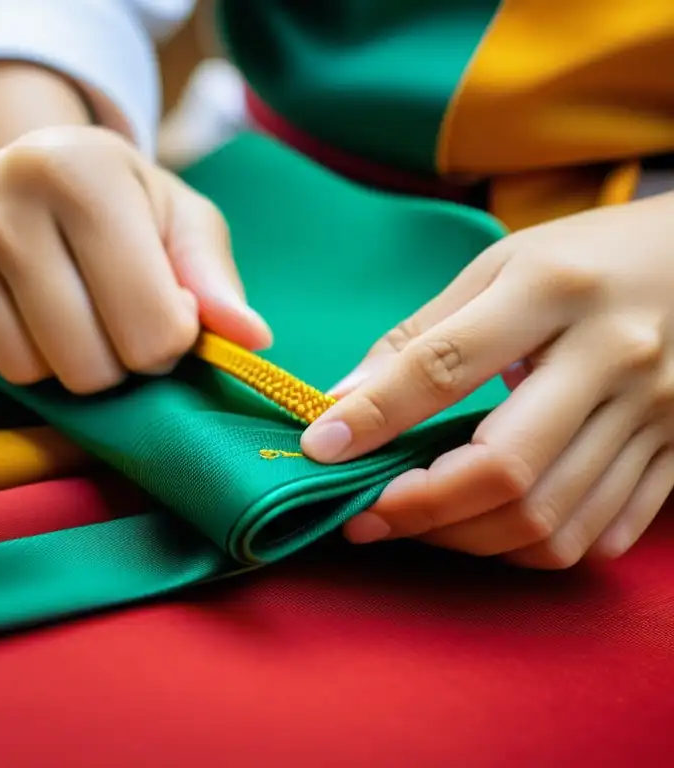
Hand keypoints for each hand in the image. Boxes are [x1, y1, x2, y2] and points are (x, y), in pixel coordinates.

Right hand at [0, 125, 270, 393]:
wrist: (21, 171)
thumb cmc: (116, 202)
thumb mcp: (177, 220)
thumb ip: (215, 279)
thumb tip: (252, 339)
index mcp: (81, 169)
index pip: (154, 329)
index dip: (170, 341)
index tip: (164, 311)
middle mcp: (0, 194)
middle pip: (90, 367)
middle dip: (116, 363)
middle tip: (110, 317)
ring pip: (32, 375)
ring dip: (63, 362)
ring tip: (63, 306)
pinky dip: (14, 354)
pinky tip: (15, 305)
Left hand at [301, 194, 673, 567]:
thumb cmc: (589, 257)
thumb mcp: (501, 265)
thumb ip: (422, 336)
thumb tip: (342, 403)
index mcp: (552, 290)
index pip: (444, 367)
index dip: (373, 417)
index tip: (321, 448)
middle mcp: (611, 357)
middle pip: (505, 470)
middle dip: (419, 509)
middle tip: (365, 515)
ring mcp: (656, 414)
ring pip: (551, 520)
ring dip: (466, 539)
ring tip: (418, 523)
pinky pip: (601, 536)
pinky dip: (532, 548)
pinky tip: (491, 526)